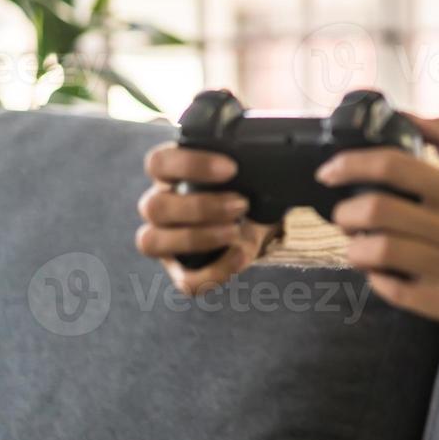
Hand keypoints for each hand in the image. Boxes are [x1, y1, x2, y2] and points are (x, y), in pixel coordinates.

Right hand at [136, 144, 276, 295]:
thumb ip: (251, 159)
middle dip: (201, 207)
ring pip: (152, 242)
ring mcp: (164, 242)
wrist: (258, 220)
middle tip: (242, 204)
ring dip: (198, 237)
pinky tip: (241, 256)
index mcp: (170, 174)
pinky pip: (185, 281)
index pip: (158, 162)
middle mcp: (159, 206)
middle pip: (152, 206)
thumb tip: (286, 160)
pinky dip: (215, 272)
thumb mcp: (247, 171)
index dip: (189, 165)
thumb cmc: (244, 188)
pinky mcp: (182, 272)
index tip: (231, 168)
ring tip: (236, 231)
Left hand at [319, 116, 438, 331]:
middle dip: (345, 213)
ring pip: (378, 252)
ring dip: (355, 248)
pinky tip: (382, 271)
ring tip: (359, 245)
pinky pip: (392, 289)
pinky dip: (376, 278)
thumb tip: (404, 115)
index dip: (352, 165)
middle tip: (344, 216)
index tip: (330, 172)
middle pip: (376, 211)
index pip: (395, 166)